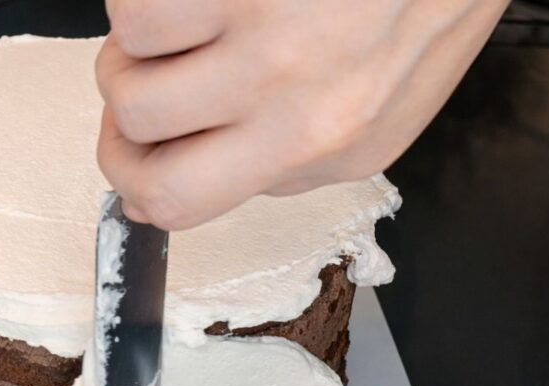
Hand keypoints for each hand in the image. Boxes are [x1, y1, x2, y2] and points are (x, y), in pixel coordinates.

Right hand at [96, 0, 509, 229]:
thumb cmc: (426, 5)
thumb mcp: (377, 117)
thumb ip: (286, 158)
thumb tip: (189, 170)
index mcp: (323, 148)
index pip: (177, 202)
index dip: (132, 179)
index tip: (132, 152)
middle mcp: (294, 105)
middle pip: (135, 135)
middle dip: (121, 107)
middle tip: (146, 78)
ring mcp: (269, 39)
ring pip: (126, 63)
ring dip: (138, 40)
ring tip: (187, 18)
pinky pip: (135, 6)